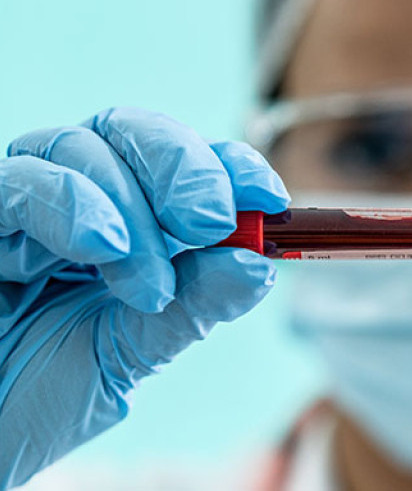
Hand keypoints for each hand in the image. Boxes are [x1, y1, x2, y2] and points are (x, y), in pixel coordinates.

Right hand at [0, 108, 288, 488]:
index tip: (270, 197)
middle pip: (139, 134)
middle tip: (211, 221)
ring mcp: (29, 203)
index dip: (232, 169)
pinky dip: (70, 204)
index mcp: (132, 229)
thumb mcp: (128, 355)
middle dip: (186, 170)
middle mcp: (82, 202)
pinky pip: (20, 180)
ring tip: (146, 285)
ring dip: (133, 209)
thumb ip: (191, 308)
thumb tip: (261, 266)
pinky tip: (101, 246)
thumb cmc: (36, 394)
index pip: (189, 171)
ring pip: (86, 146)